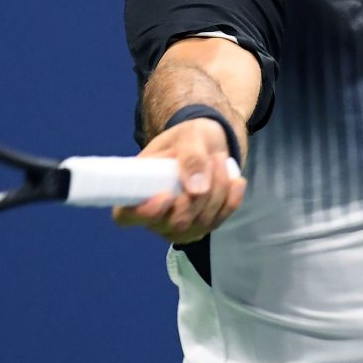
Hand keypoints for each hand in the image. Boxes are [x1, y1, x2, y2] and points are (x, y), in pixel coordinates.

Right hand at [112, 118, 245, 244]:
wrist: (208, 145)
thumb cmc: (188, 138)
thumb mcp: (190, 136)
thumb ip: (191, 157)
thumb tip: (196, 190)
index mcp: (137, 190)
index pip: (126, 217)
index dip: (145, 213)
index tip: (167, 195)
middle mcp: (154, 215)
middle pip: (172, 224)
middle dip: (197, 197)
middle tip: (212, 160)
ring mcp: (177, 226)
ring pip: (199, 225)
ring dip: (217, 193)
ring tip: (221, 161)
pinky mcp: (200, 227)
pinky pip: (217, 222)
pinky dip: (230, 201)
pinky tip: (236, 181)